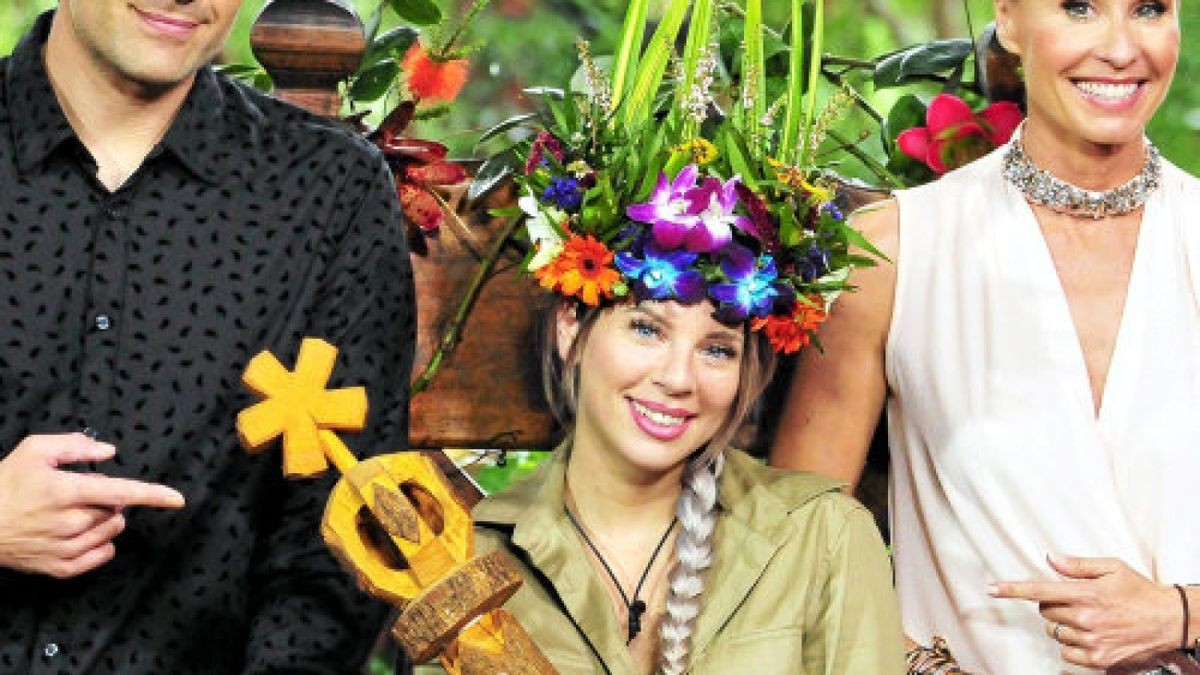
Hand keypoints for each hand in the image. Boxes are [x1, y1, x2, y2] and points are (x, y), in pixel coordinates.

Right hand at [0, 433, 184, 577]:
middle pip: (117, 510)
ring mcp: (65, 547)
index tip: (178, 499)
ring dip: (106, 520)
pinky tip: (84, 533)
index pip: (122, 492)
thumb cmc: (5, 484)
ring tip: (77, 511)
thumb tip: (109, 452)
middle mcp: (70, 522)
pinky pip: (100, 556)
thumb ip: (75, 445)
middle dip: (109, 499)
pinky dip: (101, 544)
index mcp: (67, 491)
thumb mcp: (35, 450)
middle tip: (81, 493)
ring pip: (112, 532)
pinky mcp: (59, 567)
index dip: (154, 495)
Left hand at [989, 554, 1179, 668]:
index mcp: (1085, 594)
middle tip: (1074, 601)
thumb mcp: (1111, 568)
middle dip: (1052, 605)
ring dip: (1064, 625)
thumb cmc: (1140, 592)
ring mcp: (1091, 640)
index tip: (991, 588)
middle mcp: (1085, 618)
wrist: (1169, 620)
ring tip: (1089, 619)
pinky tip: (1089, 636)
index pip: (1039, 590)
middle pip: (1044, 612)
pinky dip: (1072, 646)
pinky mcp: (1098, 659)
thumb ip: (1077, 565)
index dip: (1012, 590)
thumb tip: (1050, 557)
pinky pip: (1066, 653)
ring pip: (1055, 632)